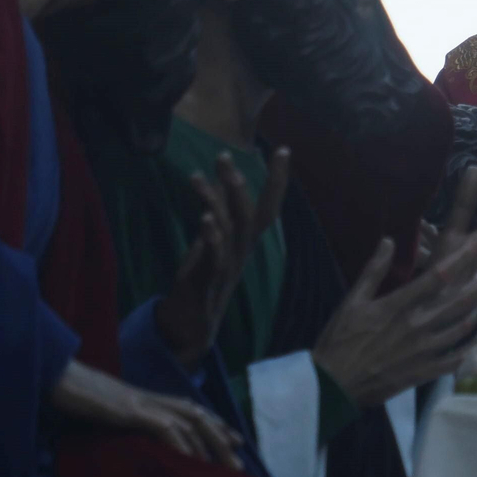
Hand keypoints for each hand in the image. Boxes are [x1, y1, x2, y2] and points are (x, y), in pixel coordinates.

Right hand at [47, 359, 242, 469]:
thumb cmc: (83, 398)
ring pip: (189, 422)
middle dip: (222, 439)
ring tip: (223, 466)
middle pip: (199, 417)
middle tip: (239, 463)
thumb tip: (142, 442)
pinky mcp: (131, 410)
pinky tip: (190, 458)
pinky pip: (163, 426)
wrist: (61, 378)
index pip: (194, 411)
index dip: (217, 425)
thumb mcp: (113, 414)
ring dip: (208, 445)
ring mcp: (145, 403)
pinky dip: (179, 442)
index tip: (236, 441)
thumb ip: (131, 423)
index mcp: (153, 400)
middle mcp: (155, 399)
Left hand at [156, 149, 289, 368]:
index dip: (277, 180)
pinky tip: (205, 218)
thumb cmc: (203, 280)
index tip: (283, 150)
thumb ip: (218, 215)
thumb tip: (217, 183)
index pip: (268, 206)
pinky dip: (212, 236)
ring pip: (231, 229)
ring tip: (202, 177)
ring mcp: (228, 266)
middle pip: (249, 213)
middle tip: (223, 156)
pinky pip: (215, 256)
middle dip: (237, 184)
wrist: (193, 326)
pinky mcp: (208, 280)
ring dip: (218, 201)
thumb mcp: (212, 243)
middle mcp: (242, 251)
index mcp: (246, 242)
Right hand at [313, 164, 476, 405]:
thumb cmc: (339, 339)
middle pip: (458, 301)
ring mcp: (423, 350)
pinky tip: (476, 340)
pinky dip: (468, 349)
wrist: (333, 385)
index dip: (464, 256)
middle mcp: (417, 325)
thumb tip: (389, 240)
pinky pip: (454, 359)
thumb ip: (373, 270)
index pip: (439, 275)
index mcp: (400, 305)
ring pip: (462, 328)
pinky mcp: (423, 371)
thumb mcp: (352, 300)